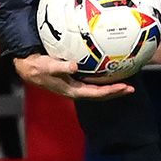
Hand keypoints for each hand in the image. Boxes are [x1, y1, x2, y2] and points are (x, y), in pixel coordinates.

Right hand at [12, 53, 133, 99]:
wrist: (29, 68)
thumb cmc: (38, 68)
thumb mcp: (48, 66)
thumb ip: (61, 67)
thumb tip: (74, 66)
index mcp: (73, 90)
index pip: (96, 93)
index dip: (111, 91)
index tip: (124, 87)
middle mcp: (77, 90)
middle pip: (100, 94)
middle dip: (116, 92)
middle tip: (131, 88)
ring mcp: (76, 86)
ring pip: (97, 89)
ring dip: (111, 87)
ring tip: (125, 82)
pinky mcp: (74, 79)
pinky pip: (92, 81)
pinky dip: (103, 79)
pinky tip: (109, 71)